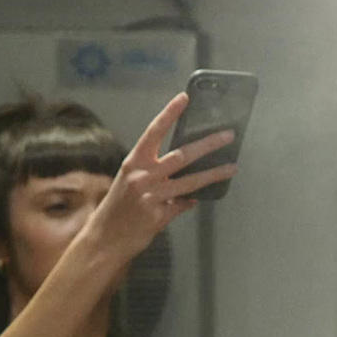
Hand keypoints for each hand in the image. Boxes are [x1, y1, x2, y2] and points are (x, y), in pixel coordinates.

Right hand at [84, 93, 237, 259]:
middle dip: (208, 144)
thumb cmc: (117, 209)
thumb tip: (181, 171)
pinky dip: (190, 202)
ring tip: (232, 167)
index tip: (185, 98)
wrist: (104, 238)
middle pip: (182, 155)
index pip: (154, 131)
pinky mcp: (160, 215)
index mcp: (133, 162)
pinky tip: (197, 200)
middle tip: (228, 136)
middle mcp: (142, 176)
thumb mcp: (130, 183)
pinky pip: (183, 206)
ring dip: (214, 174)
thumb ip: (154, 175)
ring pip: (191, 182)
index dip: (169, 114)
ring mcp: (152, 196)